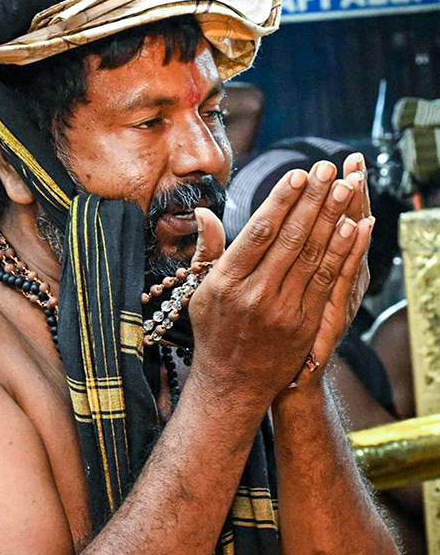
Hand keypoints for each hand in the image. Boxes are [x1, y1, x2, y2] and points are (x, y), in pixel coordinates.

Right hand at [188, 160, 363, 405]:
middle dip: (313, 200)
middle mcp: (255, 294)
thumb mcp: (199, 291)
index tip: (298, 175)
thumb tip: (205, 212)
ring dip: (333, 218)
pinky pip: (328, 281)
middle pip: (291, 238)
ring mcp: (283, 311)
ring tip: (346, 188)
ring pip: (313, 256)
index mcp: (227, 281)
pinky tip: (355, 228)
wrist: (233, 384)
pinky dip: (344, 253)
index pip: (259, 232)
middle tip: (328, 170)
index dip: (281, 201)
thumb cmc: (214, 331)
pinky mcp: (305, 324)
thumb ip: (206, 250)